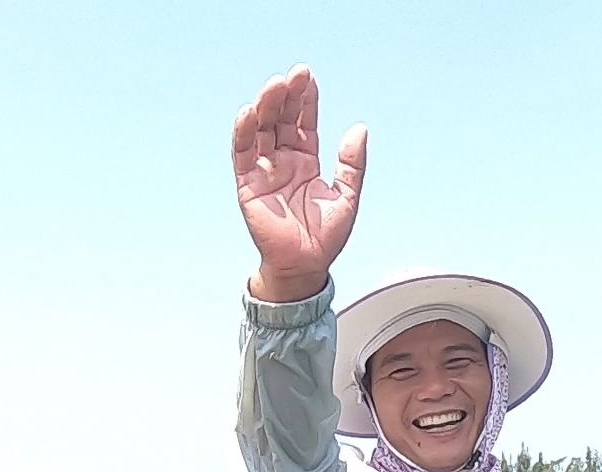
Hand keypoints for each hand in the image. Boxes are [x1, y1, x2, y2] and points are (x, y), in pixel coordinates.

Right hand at [232, 64, 367, 302]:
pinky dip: (243, 133)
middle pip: (281, 120)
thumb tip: (359, 129)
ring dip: (266, 107)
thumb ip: (352, 164)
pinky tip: (248, 113)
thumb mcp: (347, 197)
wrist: (306, 266)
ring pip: (261, 131)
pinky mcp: (247, 185)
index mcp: (306, 162)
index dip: (305, 101)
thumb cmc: (326, 237)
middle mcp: (283, 162)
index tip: (308, 77)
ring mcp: (264, 172)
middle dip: (286, 97)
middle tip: (293, 75)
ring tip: (275, 86)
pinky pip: (242, 155)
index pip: (303, 123)